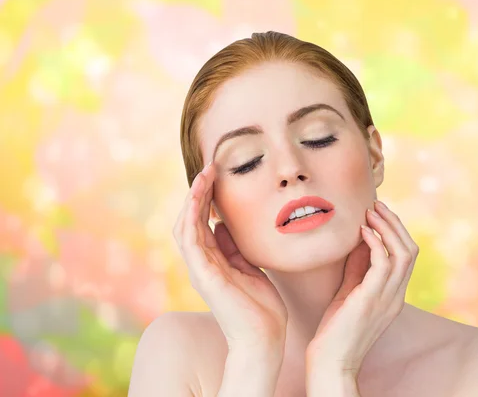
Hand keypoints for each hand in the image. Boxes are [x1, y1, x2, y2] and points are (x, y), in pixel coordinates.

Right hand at [172, 161, 287, 350]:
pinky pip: (191, 241)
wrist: (264, 337)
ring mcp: (200, 270)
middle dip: (198, 192)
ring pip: (186, 226)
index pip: (201, 222)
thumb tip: (224, 225)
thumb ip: (234, 247)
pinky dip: (192, 217)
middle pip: (190, 220)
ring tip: (204, 175)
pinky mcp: (205, 276)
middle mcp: (202, 264)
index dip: (206, 198)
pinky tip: (200, 197)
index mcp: (212, 261)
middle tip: (209, 167)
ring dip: (193, 199)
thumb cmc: (260, 306)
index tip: (217, 174)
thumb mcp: (249, 267)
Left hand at [305, 200, 417, 377]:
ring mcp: (387, 298)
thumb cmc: (336, 329)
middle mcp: (396, 296)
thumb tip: (359, 241)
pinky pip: (384, 263)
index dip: (395, 231)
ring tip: (370, 212)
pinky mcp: (371, 299)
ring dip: (387, 227)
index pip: (407, 256)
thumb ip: (358, 269)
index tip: (377, 213)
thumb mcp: (350, 292)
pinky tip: (362, 231)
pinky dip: (376, 242)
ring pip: (403, 253)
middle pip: (410, 250)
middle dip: (395, 224)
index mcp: (394, 295)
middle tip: (376, 205)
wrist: (330, 361)